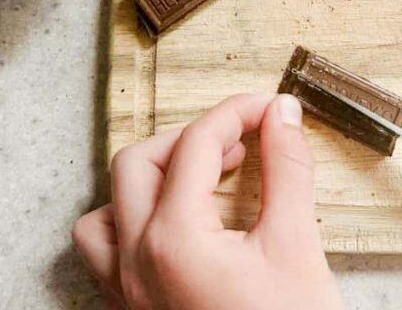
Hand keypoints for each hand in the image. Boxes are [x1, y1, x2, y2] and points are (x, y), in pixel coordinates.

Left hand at [72, 93, 343, 309]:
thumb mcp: (297, 247)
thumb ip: (287, 171)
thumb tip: (282, 116)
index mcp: (174, 240)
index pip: (197, 144)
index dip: (236, 113)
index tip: (267, 109)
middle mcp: (136, 263)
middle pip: (140, 163)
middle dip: (190, 140)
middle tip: (239, 143)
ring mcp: (126, 293)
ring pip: (106, 209)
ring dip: (147, 182)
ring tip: (196, 181)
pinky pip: (104, 253)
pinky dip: (131, 223)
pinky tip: (173, 226)